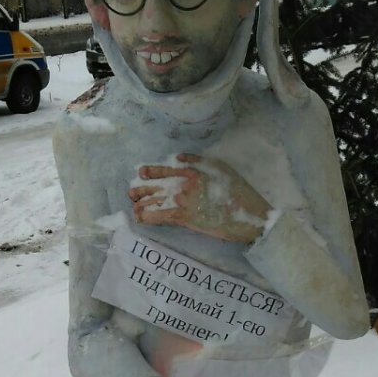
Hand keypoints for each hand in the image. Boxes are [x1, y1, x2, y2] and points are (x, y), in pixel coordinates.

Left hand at [129, 153, 269, 243]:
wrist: (245, 214)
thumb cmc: (237, 191)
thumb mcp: (220, 168)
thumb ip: (197, 161)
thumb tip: (179, 158)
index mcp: (192, 170)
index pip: (164, 170)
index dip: (150, 172)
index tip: (141, 174)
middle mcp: (182, 184)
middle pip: (154, 186)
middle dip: (140, 190)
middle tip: (132, 194)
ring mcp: (181, 200)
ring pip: (153, 201)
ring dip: (140, 204)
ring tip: (135, 208)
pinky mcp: (183, 217)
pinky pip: (157, 216)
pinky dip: (146, 217)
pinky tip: (140, 218)